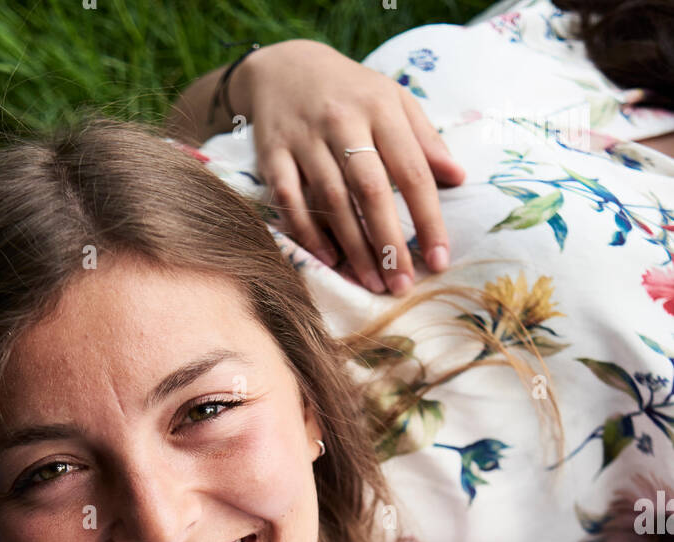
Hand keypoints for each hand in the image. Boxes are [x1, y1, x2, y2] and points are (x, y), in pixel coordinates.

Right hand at [232, 39, 465, 295]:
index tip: (439, 259)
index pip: (411, 170)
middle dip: (389, 242)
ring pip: (332, 200)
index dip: (428, 218)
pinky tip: (328, 260)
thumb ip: (425, 139)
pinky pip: (289, 199)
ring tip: (372, 282)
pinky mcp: (272, 153)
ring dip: (353, 247)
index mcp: (380, 109)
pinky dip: (308, 232)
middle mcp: (342, 122)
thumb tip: (458, 177)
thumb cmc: (351, 93)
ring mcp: (305, 138)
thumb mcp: (393, 101)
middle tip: (402, 285)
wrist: (285, 67)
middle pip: (370, 190)